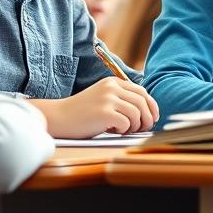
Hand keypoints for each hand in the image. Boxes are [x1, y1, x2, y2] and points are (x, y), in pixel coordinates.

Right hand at [40, 77, 159, 137]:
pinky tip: (111, 130)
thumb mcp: (103, 98)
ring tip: (123, 130)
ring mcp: (108, 99)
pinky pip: (126, 123)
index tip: (153, 118)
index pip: (142, 92)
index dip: (151, 106)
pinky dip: (123, 130)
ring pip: (137, 114)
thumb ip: (122, 99)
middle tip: (143, 129)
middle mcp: (112, 87)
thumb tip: (147, 111)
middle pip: (142, 102)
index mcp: (113, 82)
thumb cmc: (82, 112)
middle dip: (147, 118)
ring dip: (134, 126)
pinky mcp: (104, 113)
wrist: (59, 117)